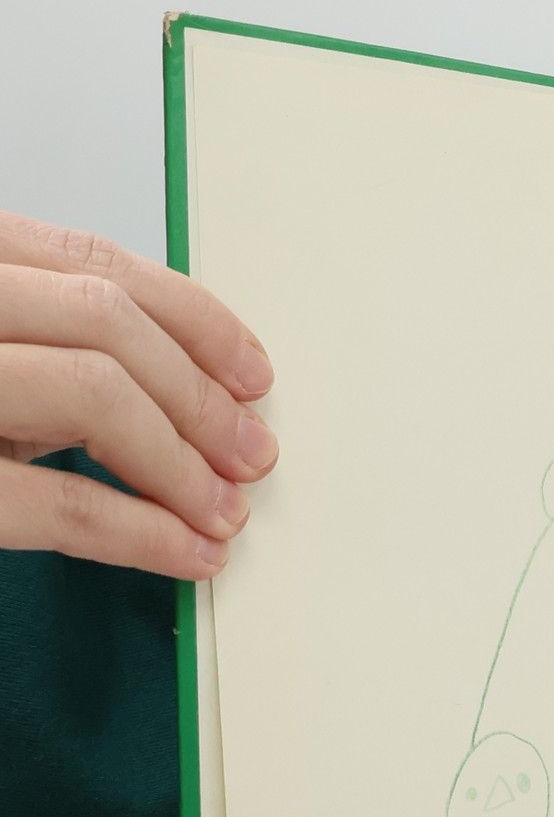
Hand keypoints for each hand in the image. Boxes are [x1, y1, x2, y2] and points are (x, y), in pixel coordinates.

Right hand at [0, 211, 274, 576]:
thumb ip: (38, 344)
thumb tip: (177, 391)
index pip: (93, 263)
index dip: (194, 321)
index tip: (252, 374)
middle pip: (107, 324)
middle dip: (200, 397)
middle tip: (250, 455)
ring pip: (94, 392)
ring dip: (182, 462)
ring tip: (222, 511)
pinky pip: (58, 502)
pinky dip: (143, 533)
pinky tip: (186, 554)